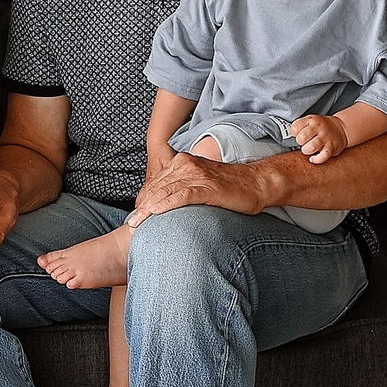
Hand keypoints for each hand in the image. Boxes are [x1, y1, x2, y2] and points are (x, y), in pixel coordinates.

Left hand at [130, 150, 268, 223]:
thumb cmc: (229, 188)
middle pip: (157, 187)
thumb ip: (182, 189)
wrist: (257, 184)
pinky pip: (181, 196)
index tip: (134, 216)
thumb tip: (164, 205)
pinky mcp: (208, 187)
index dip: (143, 200)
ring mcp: (197, 175)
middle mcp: (187, 165)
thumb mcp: (201, 184)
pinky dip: (166, 205)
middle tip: (130, 223)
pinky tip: (155, 214)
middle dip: (142, 207)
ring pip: (165, 192)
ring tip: (136, 223)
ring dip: (148, 209)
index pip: (156, 183)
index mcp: (183, 163)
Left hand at [291, 113, 347, 161]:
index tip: (297, 134)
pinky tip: (313, 159)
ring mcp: (325, 138)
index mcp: (311, 120)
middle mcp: (318, 128)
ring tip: (308, 149)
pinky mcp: (332, 147)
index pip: (295, 127)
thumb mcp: (310, 121)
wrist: (341, 128)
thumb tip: (287, 137)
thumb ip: (299, 127)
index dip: (294, 133)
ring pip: (311, 147)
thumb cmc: (320, 127)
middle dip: (300, 143)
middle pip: (301, 138)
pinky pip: (323, 156)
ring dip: (306, 150)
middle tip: (304, 143)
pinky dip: (317, 159)